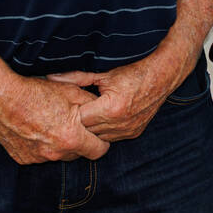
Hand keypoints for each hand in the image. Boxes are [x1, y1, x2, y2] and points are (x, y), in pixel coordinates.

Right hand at [0, 76, 111, 164]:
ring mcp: (37, 158)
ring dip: (60, 145)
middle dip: (80, 142)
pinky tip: (36, 130)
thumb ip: (92, 105)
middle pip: (77, 154)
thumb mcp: (71, 92)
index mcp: (71, 139)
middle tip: (73, 125)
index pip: (98, 151)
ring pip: (58, 155)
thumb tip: (102, 110)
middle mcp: (55, 153)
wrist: (1, 98)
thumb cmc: (37, 93)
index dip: (101, 142)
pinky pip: (39, 155)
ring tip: (52, 124)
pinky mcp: (23, 158)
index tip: (98, 135)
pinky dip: (41, 146)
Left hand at [47, 47, 187, 143]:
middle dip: (79, 123)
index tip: (65, 108)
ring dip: (91, 129)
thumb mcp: (102, 75)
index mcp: (110, 108)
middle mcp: (119, 123)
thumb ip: (75, 79)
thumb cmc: (132, 74)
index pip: (79, 120)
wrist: (162, 78)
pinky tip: (101, 121)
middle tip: (70, 115)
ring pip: (99, 137)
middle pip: (87, 131)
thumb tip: (51, 78)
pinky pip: (111, 138)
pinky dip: (104, 131)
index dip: (71, 114)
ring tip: (86, 118)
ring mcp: (128, 130)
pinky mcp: (134, 133)